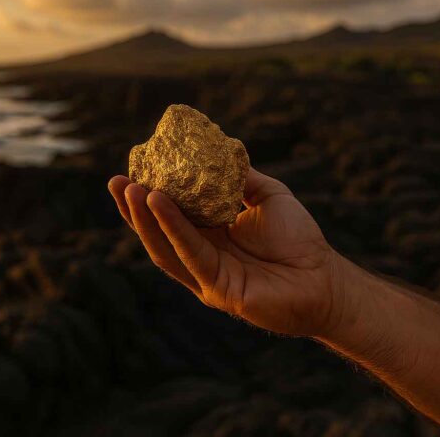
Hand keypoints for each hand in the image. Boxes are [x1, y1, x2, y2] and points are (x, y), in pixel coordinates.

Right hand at [108, 168, 345, 335]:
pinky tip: (158, 202)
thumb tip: (218, 151)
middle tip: (115, 180)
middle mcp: (202, 255)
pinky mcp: (217, 287)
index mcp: (211, 234)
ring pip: (165, 246)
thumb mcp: (268, 196)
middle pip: (158, 232)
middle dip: (132, 208)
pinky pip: (189, 254)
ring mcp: (206, 275)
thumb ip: (241, 178)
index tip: (131, 168)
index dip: (149, 194)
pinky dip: (171, 228)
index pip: (171, 214)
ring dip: (144, 218)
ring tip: (129, 188)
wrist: (324, 278)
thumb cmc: (299, 239)